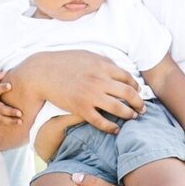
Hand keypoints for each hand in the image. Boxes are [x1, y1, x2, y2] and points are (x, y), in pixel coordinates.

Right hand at [0, 72, 23, 125]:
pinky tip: (16, 124)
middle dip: (10, 111)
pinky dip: (6, 124)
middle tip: (20, 113)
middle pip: (0, 108)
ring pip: (0, 118)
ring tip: (20, 121)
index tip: (9, 86)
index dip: (3, 87)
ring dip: (11, 121)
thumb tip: (8, 70)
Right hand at [13, 52, 144, 132]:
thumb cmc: (64, 61)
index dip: (136, 87)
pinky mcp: (81, 108)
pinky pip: (100, 121)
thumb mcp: (87, 55)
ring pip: (118, 108)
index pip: (128, 78)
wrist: (42, 72)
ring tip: (132, 117)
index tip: (138, 92)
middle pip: (129, 94)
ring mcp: (91, 95)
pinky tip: (115, 130)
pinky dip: (111, 127)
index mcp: (103, 66)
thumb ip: (104, 61)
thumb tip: (118, 68)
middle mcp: (100, 81)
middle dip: (139, 103)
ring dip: (129, 114)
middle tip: (142, 108)